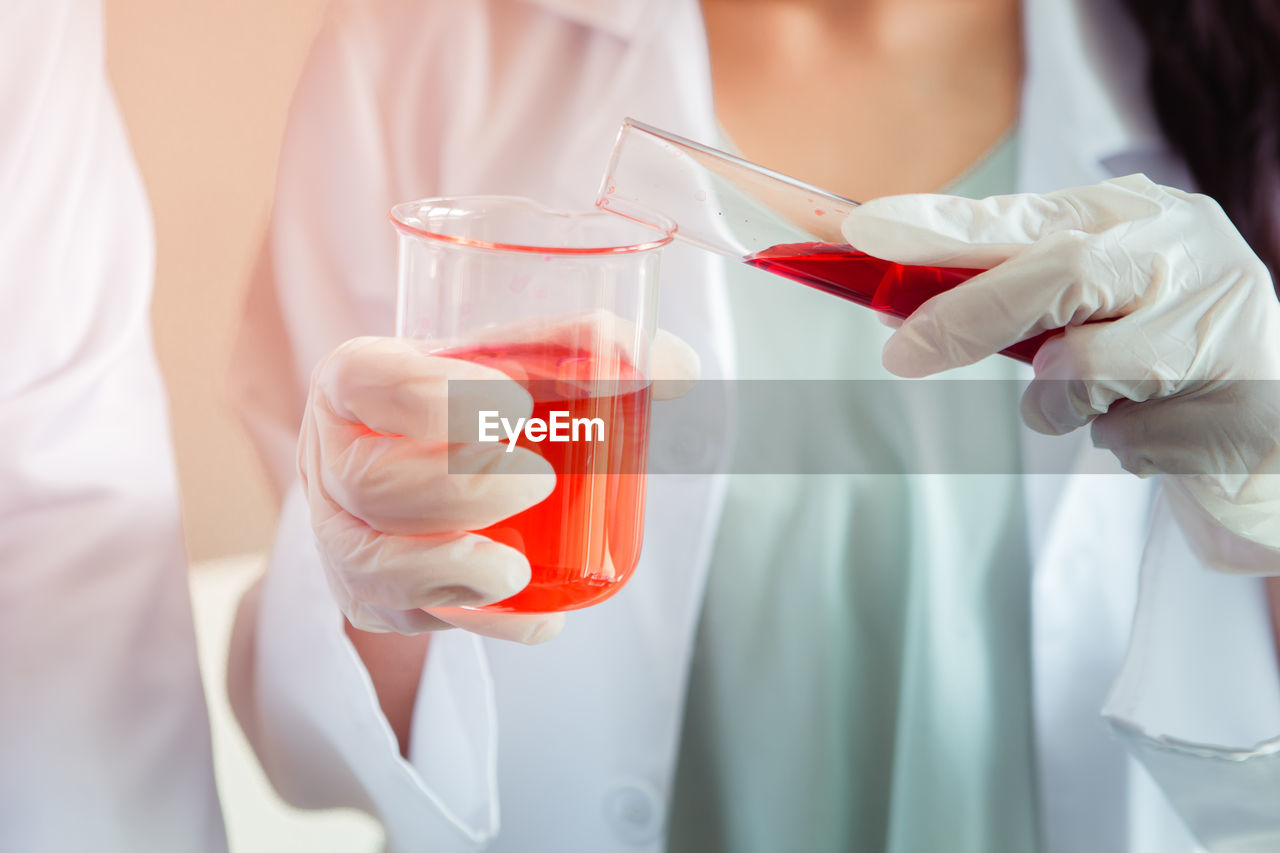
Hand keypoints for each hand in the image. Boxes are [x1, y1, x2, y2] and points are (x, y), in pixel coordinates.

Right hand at [298, 315, 698, 637]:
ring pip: (370, 564)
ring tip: (517, 572)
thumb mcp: (520, 361)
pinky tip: (539, 621)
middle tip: (536, 483)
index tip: (513, 402)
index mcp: (357, 384)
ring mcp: (343, 535)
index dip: (429, 396)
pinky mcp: (371, 595)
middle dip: (455, 490)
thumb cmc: (473, 398)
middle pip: (370, 484)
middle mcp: (333, 460)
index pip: (367, 383)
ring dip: (445, 573)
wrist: (428, 454)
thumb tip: (677, 368)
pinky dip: (479, 625)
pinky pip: (408, 621)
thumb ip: (594, 350)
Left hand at [842, 174, 1279, 555]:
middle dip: (970, 316)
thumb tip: (905, 311)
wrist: (1273, 427)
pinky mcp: (1245, 406)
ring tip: (1089, 405)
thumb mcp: (1091, 306)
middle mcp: (1189, 253)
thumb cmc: (1161, 357)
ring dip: (1058, 403)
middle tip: (903, 355)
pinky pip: (1132, 438)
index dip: (943, 222)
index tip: (866, 229)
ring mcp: (1225, 324)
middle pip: (1063, 269)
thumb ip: (1016, 294)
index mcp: (1140, 216)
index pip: (1026, 210)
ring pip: (1090, 366)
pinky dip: (1123, 445)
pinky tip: (1160, 430)